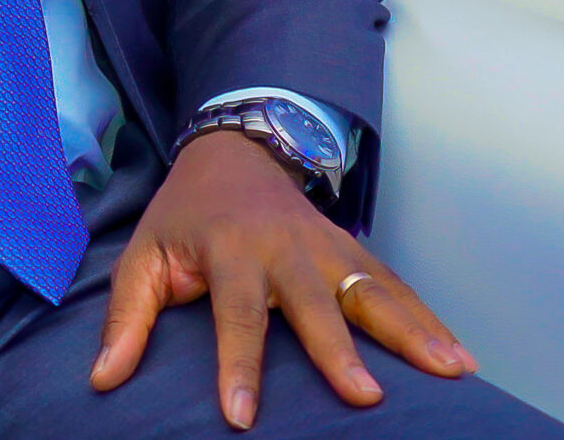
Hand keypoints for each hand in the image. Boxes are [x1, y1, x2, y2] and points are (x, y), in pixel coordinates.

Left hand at [90, 129, 472, 431]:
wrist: (232, 150)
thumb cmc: (184, 215)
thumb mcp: (143, 255)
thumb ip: (126, 317)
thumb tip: (104, 379)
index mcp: (231, 248)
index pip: (236, 314)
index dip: (237, 366)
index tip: (241, 417)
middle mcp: (286, 246)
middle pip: (317, 303)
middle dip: (339, 352)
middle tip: (364, 398)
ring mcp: (327, 245)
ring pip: (373, 289)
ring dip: (412, 331)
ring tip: (450, 371)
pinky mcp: (352, 249)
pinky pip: (394, 285)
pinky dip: (428, 317)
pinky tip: (459, 355)